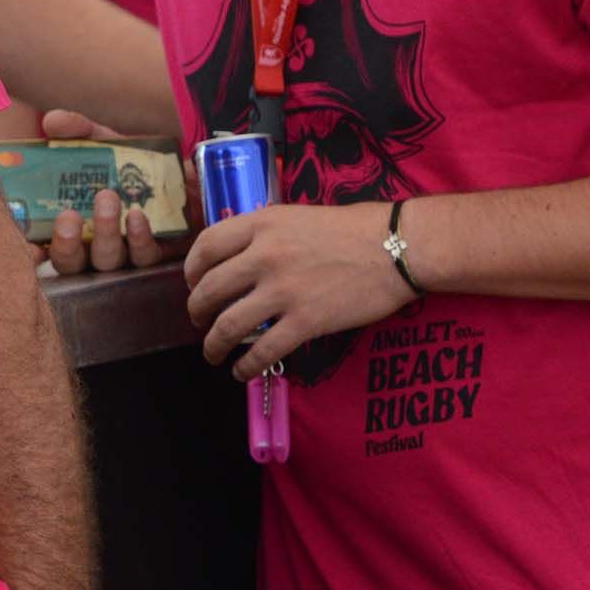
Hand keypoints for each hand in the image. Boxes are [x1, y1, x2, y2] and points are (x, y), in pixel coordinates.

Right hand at [33, 111, 171, 274]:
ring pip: (107, 262)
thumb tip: (52, 121)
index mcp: (71, 229)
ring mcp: (124, 257)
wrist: (185, 176)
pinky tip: (137, 215)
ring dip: (105, 233)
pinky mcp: (157, 257)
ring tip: (107, 199)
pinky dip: (140, 237)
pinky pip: (145, 257)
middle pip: (70, 263)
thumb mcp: (106, 144)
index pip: (44, 249)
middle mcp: (92, 249)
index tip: (30, 241)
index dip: (34, 252)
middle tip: (69, 215)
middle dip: (67, 243)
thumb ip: (79, 132)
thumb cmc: (134, 166)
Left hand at [184, 201, 414, 377]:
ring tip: (212, 353)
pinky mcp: (305, 322)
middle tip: (199, 320)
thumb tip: (237, 258)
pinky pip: (263, 352)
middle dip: (196, 311)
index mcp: (260, 225)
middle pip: (208, 289)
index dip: (191, 270)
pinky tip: (241, 372)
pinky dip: (246, 367)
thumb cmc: (352, 229)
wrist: (398, 247)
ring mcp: (283, 291)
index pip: (205, 247)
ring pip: (227, 326)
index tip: (193, 283)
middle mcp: (263, 257)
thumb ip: (263, 234)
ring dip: (213, 345)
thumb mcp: (296, 217)